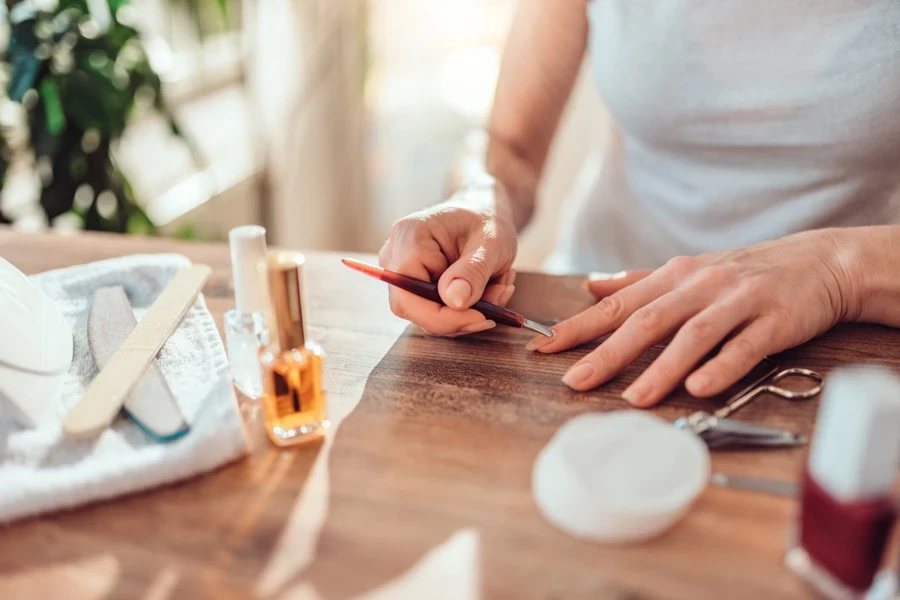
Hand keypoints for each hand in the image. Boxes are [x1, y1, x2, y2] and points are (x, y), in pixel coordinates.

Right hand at [379, 188, 518, 335]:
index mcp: (409, 237)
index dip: (443, 317)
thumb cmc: (487, 218)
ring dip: (470, 311)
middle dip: (461, 316)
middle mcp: (395, 256)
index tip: (483, 317)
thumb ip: (473, 271)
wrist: (483, 209)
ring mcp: (400, 272)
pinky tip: (489, 287)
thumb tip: (454, 303)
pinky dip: (466, 308)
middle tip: (498, 303)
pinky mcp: (413, 285)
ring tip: (500, 285)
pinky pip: (435, 310)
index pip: (408, 296)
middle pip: (415, 309)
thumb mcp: (492, 242)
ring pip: (429, 314)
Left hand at [526, 230, 852, 405]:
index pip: (617, 305)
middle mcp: (699, 286)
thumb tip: (590, 285)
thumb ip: (637, 282)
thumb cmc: (744, 273)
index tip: (542, 348)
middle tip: (575, 381)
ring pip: (693, 335)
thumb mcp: (688, 271)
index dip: (578, 327)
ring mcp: (737, 302)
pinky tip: (700, 388)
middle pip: (647, 320)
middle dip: (608, 352)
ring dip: (661, 368)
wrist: (819, 261)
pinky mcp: (774, 320)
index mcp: (673, 277)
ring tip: (633, 398)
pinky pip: (744, 346)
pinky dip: (721, 367)